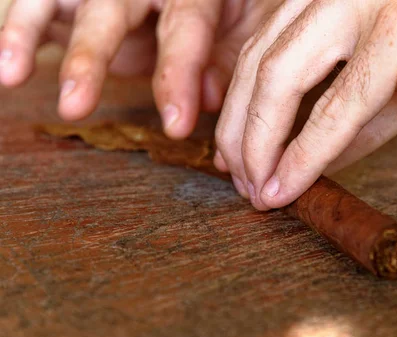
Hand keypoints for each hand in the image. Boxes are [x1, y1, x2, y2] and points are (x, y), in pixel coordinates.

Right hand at [0, 0, 278, 137]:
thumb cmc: (219, 10)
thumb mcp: (236, 29)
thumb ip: (224, 60)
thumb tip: (212, 99)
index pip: (185, 26)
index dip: (179, 75)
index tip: (176, 126)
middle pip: (111, 8)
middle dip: (90, 56)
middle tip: (74, 106)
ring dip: (26, 32)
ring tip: (10, 73)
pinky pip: (33, 3)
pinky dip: (15, 30)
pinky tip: (5, 66)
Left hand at [214, 0, 396, 209]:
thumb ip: (353, 121)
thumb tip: (308, 160)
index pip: (265, 52)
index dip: (240, 110)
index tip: (238, 157)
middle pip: (261, 65)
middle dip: (240, 133)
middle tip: (242, 184)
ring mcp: (367, 3)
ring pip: (283, 79)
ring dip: (261, 144)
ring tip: (258, 191)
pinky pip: (339, 104)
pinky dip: (307, 152)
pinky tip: (290, 185)